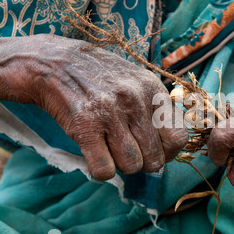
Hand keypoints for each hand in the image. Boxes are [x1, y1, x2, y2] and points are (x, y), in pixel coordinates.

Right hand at [0, 34, 187, 180]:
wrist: (55, 63)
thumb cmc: (102, 79)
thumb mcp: (138, 83)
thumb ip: (158, 110)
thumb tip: (173, 147)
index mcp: (153, 89)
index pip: (178, 137)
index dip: (168, 151)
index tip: (155, 150)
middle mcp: (134, 100)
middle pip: (154, 159)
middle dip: (142, 162)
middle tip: (128, 149)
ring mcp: (109, 112)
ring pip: (131, 166)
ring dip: (121, 165)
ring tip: (110, 146)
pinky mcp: (84, 126)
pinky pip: (104, 170)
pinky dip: (100, 170)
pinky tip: (95, 154)